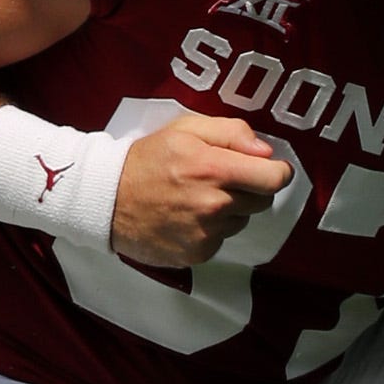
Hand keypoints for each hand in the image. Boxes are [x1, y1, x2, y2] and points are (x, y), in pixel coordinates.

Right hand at [109, 112, 291, 269]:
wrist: (105, 200)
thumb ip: (232, 133)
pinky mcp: (196, 254)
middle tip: (222, 179)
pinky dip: (211, 230)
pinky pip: (221, 240)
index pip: (275, 178)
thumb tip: (266, 151)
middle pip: (262, 201)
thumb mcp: (186, 128)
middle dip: (251, 188)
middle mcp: (213, 205)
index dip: (277, 171)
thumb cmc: (147, 159)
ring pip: (241, 221)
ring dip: (230, 210)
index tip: (268, 168)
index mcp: (214, 169)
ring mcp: (205, 234)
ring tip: (198, 197)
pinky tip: (187, 217)